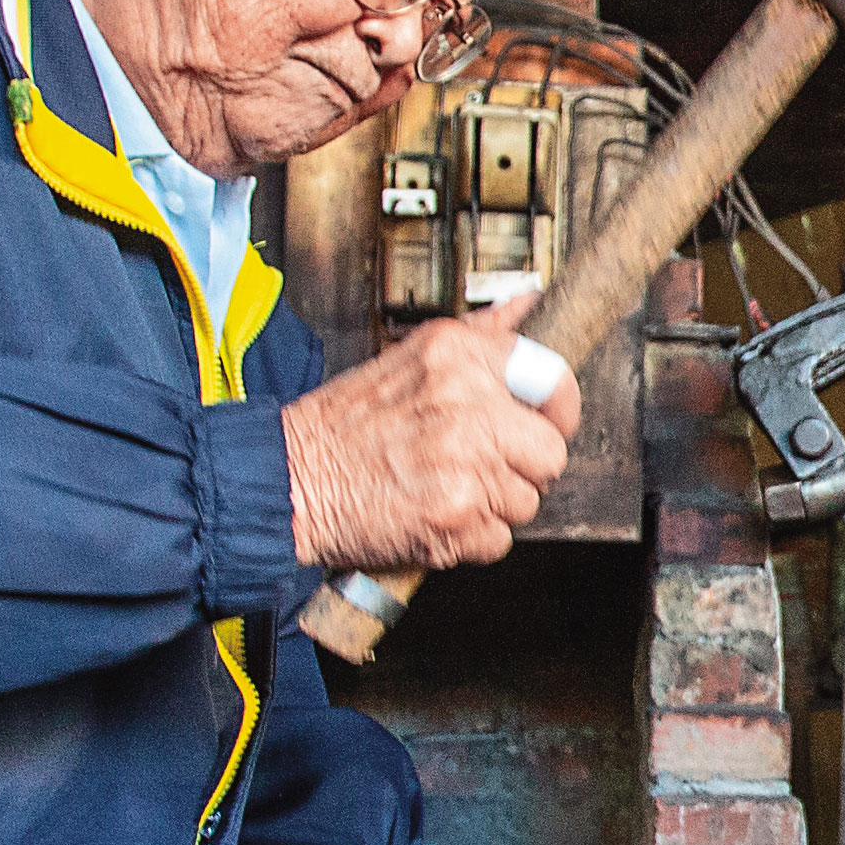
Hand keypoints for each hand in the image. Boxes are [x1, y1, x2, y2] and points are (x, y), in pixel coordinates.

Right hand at [282, 314, 573, 576]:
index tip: (546, 421)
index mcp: (456, 357)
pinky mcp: (456, 517)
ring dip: (494, 505)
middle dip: (525, 468)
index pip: (551, 379)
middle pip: (550, 451)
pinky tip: (435, 515)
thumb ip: (478, 336)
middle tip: (483, 467)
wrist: (287, 480)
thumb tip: (529, 305)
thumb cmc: (343, 425)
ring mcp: (464, 464)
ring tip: (445, 488)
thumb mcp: (409, 356)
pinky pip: (500, 539)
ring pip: (527, 500)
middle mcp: (465, 404)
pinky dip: (471, 539)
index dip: (556, 409)